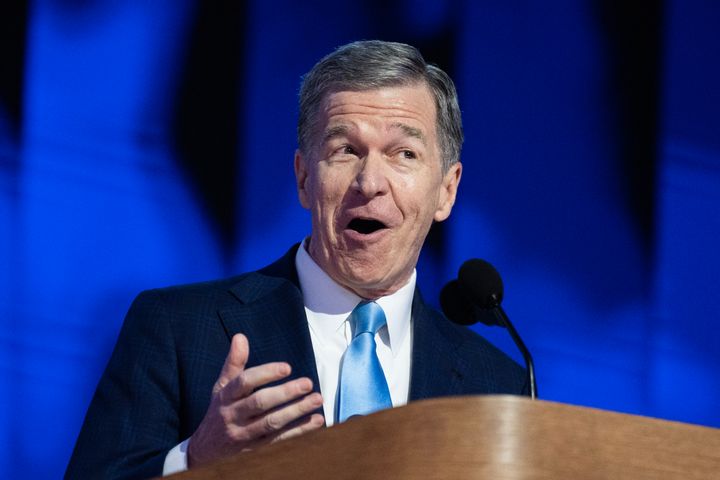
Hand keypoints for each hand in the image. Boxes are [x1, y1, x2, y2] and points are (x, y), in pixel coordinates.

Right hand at [187, 334, 324, 466]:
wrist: (206, 450)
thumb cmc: (220, 409)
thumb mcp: (222, 386)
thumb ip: (234, 362)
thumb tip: (240, 337)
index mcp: (226, 396)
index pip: (244, 382)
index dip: (265, 374)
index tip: (287, 367)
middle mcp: (233, 415)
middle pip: (260, 403)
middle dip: (285, 393)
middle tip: (307, 383)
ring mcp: (244, 434)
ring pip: (272, 422)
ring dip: (296, 411)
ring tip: (317, 399)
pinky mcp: (256, 448)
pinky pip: (280, 439)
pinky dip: (299, 430)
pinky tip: (317, 421)